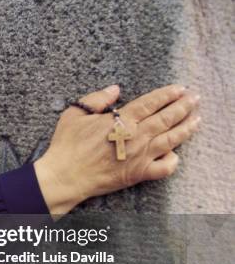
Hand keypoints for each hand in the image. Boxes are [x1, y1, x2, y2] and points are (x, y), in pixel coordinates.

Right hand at [35, 84, 200, 214]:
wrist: (66, 175)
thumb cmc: (67, 145)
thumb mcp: (75, 113)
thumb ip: (97, 99)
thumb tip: (115, 89)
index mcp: (122, 120)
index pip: (152, 102)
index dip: (168, 94)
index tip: (180, 88)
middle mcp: (137, 136)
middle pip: (167, 118)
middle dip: (184, 106)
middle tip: (195, 98)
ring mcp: (141, 156)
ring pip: (172, 140)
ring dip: (187, 128)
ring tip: (196, 119)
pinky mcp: (139, 173)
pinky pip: (165, 168)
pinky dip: (174, 160)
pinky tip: (174, 153)